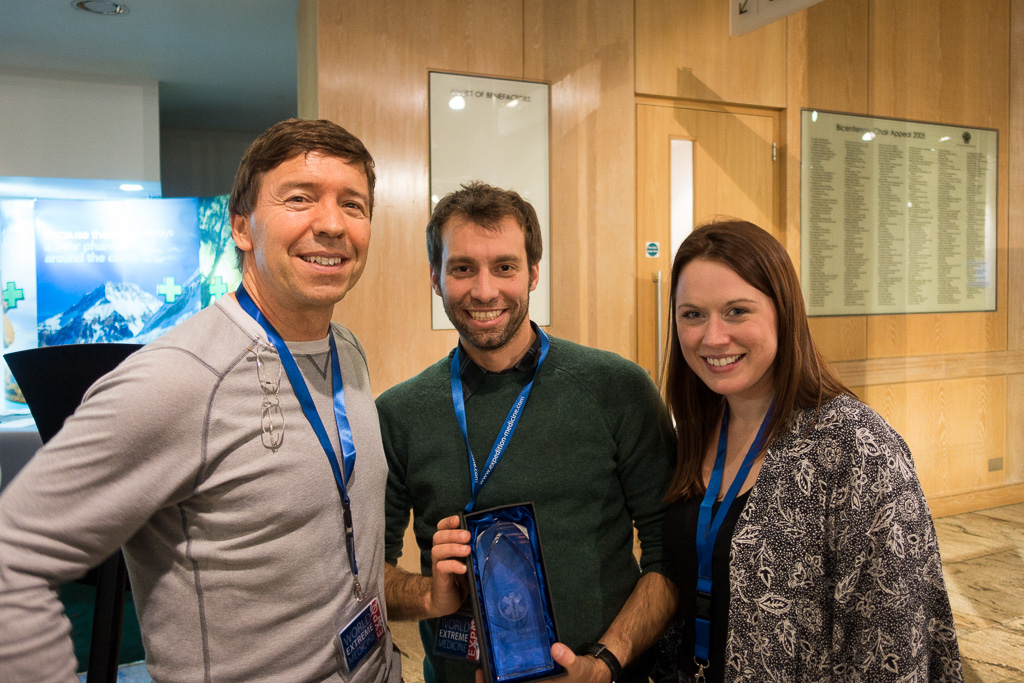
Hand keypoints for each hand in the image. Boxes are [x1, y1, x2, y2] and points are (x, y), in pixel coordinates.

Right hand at [427, 514, 470, 616]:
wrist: (446, 600)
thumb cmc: (461, 578)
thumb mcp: (469, 560)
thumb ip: (474, 549)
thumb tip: (493, 537)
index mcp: (446, 544)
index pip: (442, 528)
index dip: (448, 522)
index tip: (459, 520)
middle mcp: (440, 552)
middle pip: (438, 536)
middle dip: (453, 534)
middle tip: (467, 536)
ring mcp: (437, 564)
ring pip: (438, 550)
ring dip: (452, 548)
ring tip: (467, 550)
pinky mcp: (439, 578)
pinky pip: (441, 568)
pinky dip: (452, 566)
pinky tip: (463, 568)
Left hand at [470, 642, 610, 682]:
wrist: (592, 676)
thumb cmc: (583, 675)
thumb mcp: (578, 667)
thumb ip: (568, 659)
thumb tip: (556, 648)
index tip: (481, 674)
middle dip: (491, 680)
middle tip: (480, 666)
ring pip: (512, 682)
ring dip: (499, 676)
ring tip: (488, 660)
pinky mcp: (536, 678)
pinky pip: (519, 676)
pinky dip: (509, 671)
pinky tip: (503, 659)